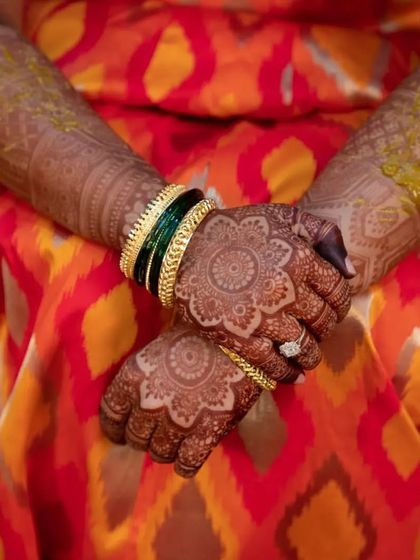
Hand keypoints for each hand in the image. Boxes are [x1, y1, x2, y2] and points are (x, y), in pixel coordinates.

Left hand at [100, 325, 260, 476]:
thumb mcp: (156, 352)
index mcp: (132, 380)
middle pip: (135, 438)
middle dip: (143, 436)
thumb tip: (135, 404)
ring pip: (159, 454)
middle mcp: (149, 405)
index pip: (111, 416)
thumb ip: (141, 381)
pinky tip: (191, 454)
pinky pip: (186, 465)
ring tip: (177, 438)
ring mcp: (176, 423)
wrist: (237, 338)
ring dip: (165, 448)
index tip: (120, 432)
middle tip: (156, 430)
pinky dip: (186, 463)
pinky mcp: (205, 436)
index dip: (115, 427)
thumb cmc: (196, 337)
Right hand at [174, 204, 353, 381]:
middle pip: (323, 321)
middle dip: (325, 328)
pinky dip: (287, 374)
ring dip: (310, 356)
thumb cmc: (236, 229)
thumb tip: (351, 272)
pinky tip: (292, 376)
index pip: (339, 292)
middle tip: (318, 330)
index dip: (340, 303)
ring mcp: (263, 317)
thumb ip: (324, 234)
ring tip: (308, 357)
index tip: (332, 308)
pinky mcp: (239, 337)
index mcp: (301, 260)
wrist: (183, 247)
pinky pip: (273, 364)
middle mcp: (287, 291)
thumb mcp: (283, 216)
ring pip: (303, 347)